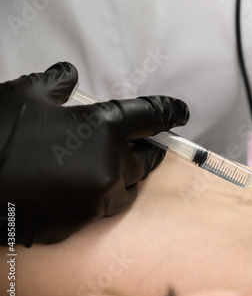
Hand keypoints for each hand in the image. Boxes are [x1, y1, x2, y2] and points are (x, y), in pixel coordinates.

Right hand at [0, 62, 188, 244]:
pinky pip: (106, 206)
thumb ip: (56, 84)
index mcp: (105, 126)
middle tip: (143, 144)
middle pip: (147, 157)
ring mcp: (99, 196)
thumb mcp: (26, 95)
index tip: (183, 112)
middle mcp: (112, 163)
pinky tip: (85, 187)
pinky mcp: (84, 221)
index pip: (152, 114)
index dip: (171, 111)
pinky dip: (103, 194)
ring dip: (126, 174)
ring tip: (111, 166)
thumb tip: (68, 75)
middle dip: (147, 149)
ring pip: (129, 185)